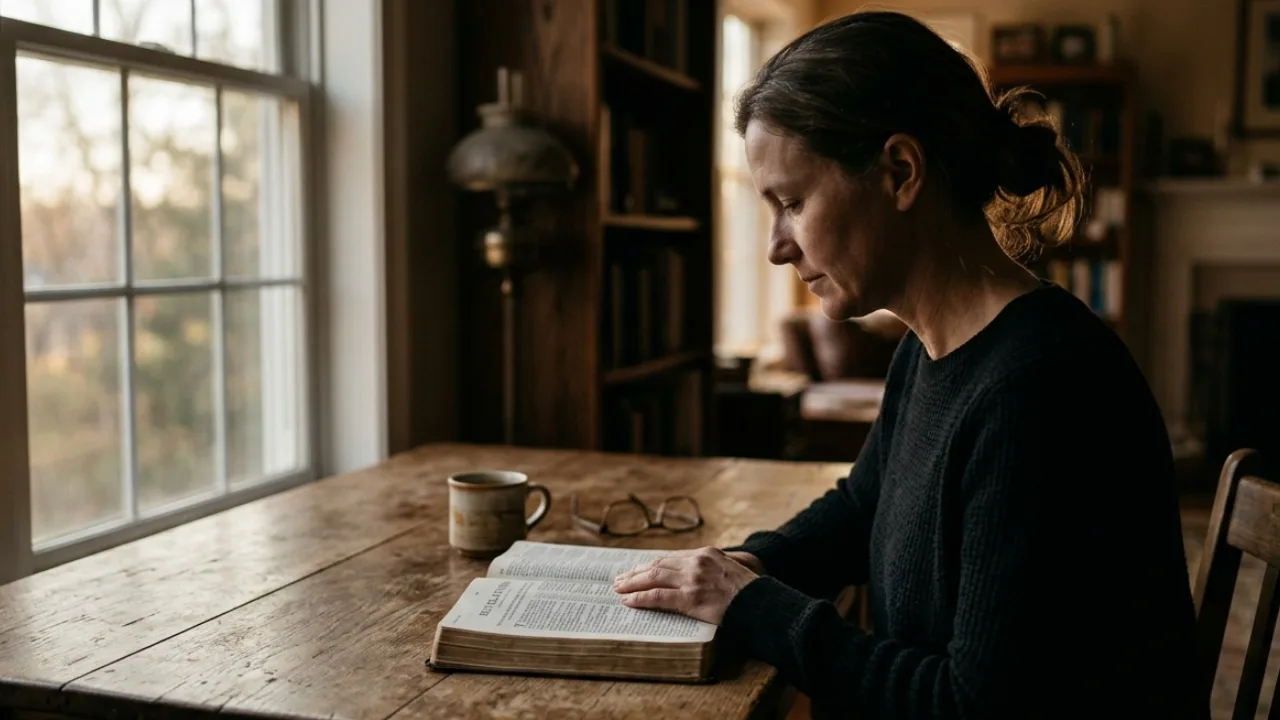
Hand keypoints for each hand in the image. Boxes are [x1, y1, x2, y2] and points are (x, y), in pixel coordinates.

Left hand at [611, 547, 758, 624]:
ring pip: (654, 578)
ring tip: (618, 588)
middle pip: (658, 564)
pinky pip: (659, 597)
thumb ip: (712, 568)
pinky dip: (641, 598)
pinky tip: (629, 600)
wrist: (762, 603)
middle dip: (636, 572)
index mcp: (707, 553)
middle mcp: (697, 562)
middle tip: (620, 579)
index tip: (638, 569)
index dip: (651, 564)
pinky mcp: (691, 598)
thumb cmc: (749, 591)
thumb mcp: (731, 569)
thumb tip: (693, 575)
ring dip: (632, 583)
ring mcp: (693, 579)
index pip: (671, 557)